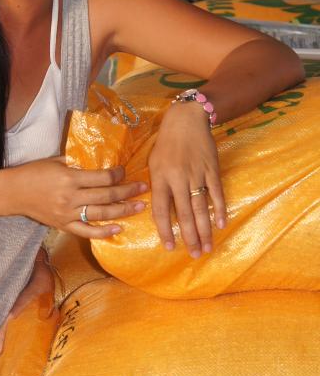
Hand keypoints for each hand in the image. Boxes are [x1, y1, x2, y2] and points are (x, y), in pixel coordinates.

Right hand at [10, 157, 146, 237]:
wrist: (13, 192)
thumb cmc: (34, 172)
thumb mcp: (55, 160)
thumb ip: (77, 162)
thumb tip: (100, 161)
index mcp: (69, 177)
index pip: (102, 177)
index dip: (118, 174)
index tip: (126, 172)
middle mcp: (71, 197)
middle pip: (106, 195)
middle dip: (128, 191)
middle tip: (143, 188)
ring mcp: (68, 213)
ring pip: (101, 214)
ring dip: (123, 211)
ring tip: (139, 207)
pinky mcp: (63, 225)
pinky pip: (87, 232)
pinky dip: (104, 232)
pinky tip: (118, 229)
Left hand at [148, 102, 226, 256]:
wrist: (186, 120)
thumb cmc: (166, 143)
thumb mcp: (154, 162)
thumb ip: (157, 186)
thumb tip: (159, 210)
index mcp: (160, 177)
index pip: (160, 210)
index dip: (164, 230)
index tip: (169, 247)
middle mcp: (178, 178)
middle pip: (183, 213)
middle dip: (189, 237)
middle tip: (193, 255)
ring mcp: (196, 174)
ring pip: (200, 208)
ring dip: (204, 230)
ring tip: (207, 247)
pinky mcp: (212, 170)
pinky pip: (216, 193)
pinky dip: (219, 210)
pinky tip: (221, 225)